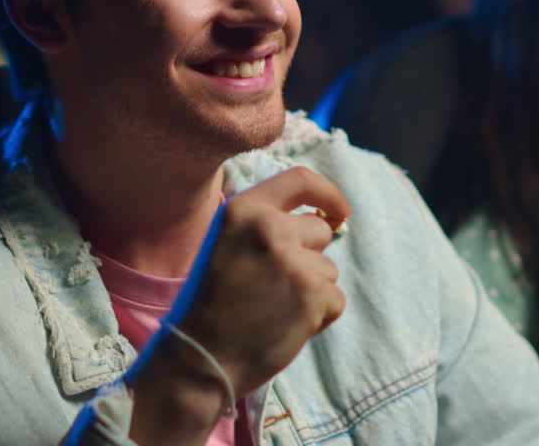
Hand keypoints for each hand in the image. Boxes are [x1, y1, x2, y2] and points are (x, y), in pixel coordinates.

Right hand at [176, 166, 349, 393]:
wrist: (201, 359)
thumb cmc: (211, 304)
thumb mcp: (225, 244)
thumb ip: (264, 225)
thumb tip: (321, 218)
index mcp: (243, 210)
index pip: (300, 180)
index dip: (327, 193)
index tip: (338, 210)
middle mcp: (270, 228)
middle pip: (320, 230)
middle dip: (309, 256)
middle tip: (275, 284)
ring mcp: (294, 261)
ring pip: (328, 268)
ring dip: (311, 289)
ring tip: (273, 307)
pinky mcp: (313, 295)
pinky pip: (335, 299)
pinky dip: (318, 315)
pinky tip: (286, 324)